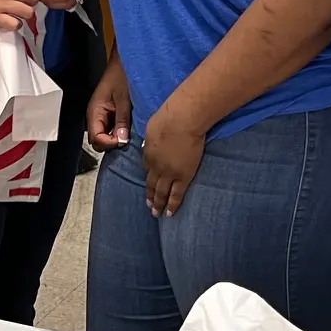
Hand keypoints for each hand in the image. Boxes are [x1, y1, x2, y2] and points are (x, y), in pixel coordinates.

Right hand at [86, 57, 131, 150]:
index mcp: (95, 112)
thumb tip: (121, 141)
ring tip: (131, 136)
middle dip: (112, 144)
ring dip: (118, 139)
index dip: (108, 143)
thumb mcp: (123, 98)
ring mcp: (104, 116)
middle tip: (128, 140)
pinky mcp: (112, 115)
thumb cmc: (122, 75)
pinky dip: (121, 133)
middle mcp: (96, 117)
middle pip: (99, 141)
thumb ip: (122, 120)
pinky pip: (113, 130)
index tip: (124, 141)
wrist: (126, 61)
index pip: (95, 139)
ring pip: (107, 137)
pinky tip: (131, 130)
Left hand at [141, 101, 205, 215]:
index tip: (150, 179)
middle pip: (151, 184)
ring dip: (158, 204)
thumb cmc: (168, 117)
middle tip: (149, 206)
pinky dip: (172, 204)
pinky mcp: (183, 176)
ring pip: (162, 192)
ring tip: (156, 213)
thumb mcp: (152, 127)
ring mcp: (169, 173)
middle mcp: (156, 166)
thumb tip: (154, 139)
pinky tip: (169, 213)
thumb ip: (152, 137)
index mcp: (148, 153)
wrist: (182, 121)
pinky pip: (177, 194)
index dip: (149, 174)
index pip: (146, 167)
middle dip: (150, 196)